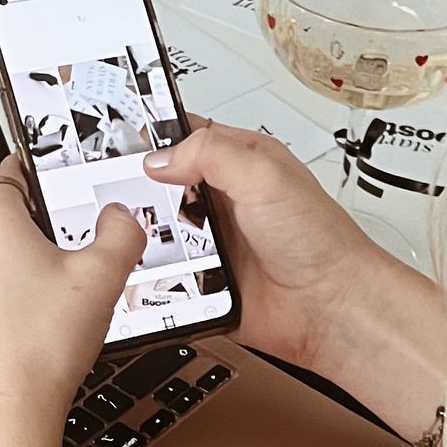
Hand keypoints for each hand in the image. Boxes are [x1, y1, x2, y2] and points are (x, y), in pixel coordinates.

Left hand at [0, 161, 144, 446]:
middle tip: (79, 250)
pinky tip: (44, 326)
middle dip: (43, 230)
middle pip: (8, 219)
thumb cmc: (38, 349)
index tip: (51, 171)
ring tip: (65, 298)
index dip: (38, 169)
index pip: (12, 172)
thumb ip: (121, 233)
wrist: (5, 414)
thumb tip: (122, 217)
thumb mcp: (103, 277)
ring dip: (28, 269)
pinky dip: (15, 302)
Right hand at [143, 121, 381, 376]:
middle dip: (138, 192)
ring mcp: (212, 244)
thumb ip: (210, 153)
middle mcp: (223, 201)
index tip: (116, 145)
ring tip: (133, 236)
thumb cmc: (319, 241)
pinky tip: (148, 273)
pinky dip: (154, 277)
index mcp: (238, 162)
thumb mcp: (264, 175)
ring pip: (157, 234)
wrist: (329, 308)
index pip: (183, 137)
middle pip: (160, 188)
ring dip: (145, 238)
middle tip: (118, 196)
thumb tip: (160, 158)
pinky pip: (165, 278)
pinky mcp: (204, 283)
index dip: (151, 138)